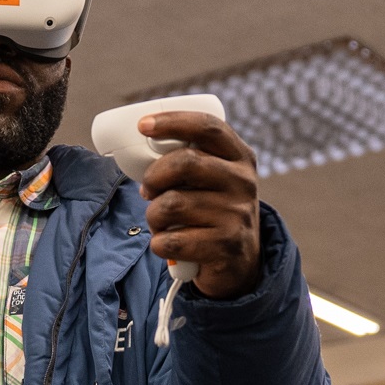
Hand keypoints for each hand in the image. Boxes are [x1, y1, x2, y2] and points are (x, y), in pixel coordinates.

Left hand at [138, 112, 261, 297]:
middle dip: (154, 177)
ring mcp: (237, 215)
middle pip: (185, 163)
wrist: (239, 262)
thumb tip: (141, 151)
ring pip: (171, 205)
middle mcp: (243, 182)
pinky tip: (170, 245)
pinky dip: (159, 244)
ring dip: (153, 217)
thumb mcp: (213, 181)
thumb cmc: (212, 213)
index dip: (173, 122)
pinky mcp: (225, 247)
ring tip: (161, 224)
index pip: (208, 128)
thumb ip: (190, 162)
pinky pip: (171, 240)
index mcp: (240, 158)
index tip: (143, 125)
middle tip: (148, 191)